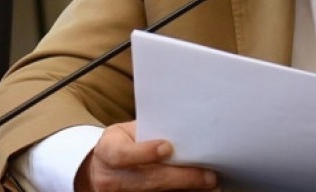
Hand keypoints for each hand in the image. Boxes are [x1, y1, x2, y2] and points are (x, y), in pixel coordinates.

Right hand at [75, 121, 220, 191]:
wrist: (104, 169)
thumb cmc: (125, 143)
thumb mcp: (129, 132)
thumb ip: (152, 131)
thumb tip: (189, 129)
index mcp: (108, 150)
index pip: (122, 154)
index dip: (144, 152)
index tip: (167, 147)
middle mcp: (110, 177)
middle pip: (147, 180)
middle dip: (181, 178)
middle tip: (209, 176)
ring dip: (186, 190)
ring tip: (211, 187)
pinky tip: (198, 191)